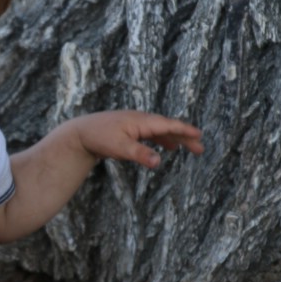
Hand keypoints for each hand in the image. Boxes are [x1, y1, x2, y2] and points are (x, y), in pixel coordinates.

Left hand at [76, 111, 203, 170]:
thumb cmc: (99, 138)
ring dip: (176, 138)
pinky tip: (166, 147)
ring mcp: (135, 124)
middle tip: (200, 148)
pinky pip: (152, 133)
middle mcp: (141, 120)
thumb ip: (140, 154)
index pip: (168, 125)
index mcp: (142, 121)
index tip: (199, 135)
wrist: (80, 132)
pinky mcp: (130, 130)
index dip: (185, 130)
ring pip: (161, 130)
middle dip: (185, 137)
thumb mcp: (120, 148)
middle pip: (168, 127)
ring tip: (189, 147)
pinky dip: (163, 139)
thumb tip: (159, 161)